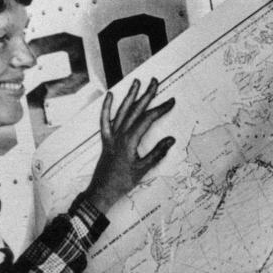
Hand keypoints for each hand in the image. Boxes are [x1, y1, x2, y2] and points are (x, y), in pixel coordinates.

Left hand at [82, 78, 174, 213]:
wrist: (101, 191)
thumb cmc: (122, 182)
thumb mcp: (143, 169)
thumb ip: (157, 153)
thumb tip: (170, 139)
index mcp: (129, 141)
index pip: (147, 119)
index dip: (160, 109)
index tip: (170, 101)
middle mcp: (119, 134)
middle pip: (135, 110)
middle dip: (146, 94)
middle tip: (154, 81)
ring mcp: (111, 136)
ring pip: (121, 111)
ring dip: (129, 96)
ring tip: (136, 82)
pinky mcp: (105, 139)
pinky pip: (105, 120)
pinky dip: (106, 107)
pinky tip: (109, 96)